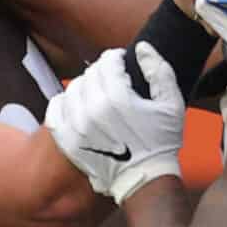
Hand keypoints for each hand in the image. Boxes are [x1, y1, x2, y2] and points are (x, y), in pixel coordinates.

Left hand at [44, 45, 185, 204]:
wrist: (142, 178)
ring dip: (85, 85)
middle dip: (102, 71)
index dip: (116, 58)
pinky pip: (55, 110)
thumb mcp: (171, 103)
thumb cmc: (160, 141)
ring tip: (97, 92)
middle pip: (90, 73)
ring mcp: (76, 126)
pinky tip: (77, 105)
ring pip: (72, 88)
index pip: (107, 62)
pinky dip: (64, 103)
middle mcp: (92, 110)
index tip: (121, 63)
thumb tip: (141, 48)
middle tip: (112, 79)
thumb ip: (158, 71)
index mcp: (117, 99)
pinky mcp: (66, 140)